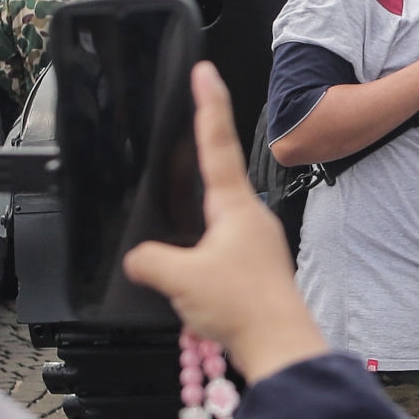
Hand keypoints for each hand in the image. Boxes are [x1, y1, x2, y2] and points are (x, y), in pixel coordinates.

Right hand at [122, 64, 327, 380]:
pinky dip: (202, 242)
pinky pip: (222, 243)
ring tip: (177, 197)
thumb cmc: (244, 306)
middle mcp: (250, 217)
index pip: (218, 142)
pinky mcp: (255, 267)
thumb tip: (138, 258)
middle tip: (187, 120)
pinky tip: (190, 261)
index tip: (205, 72)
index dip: (209, 104)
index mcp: (235, 206)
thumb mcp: (180, 279)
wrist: (281, 346)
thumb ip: (149, 261)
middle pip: (219, 174)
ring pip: (219, 213)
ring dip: (198, 207)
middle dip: (200, 151)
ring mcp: (257, 241)